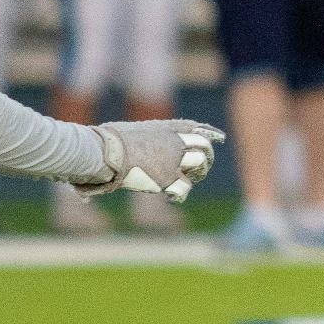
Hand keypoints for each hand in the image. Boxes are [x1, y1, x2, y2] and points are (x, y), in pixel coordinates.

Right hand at [83, 120, 225, 202]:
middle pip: (204, 146)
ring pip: (200, 163)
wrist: (104, 150)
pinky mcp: (168, 177)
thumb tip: (116, 147)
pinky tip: (170, 197)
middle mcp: (173, 140)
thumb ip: (133, 140)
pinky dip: (179, 194)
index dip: (209, 133)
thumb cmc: (104, 141)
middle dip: (207, 157)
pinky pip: (184, 187)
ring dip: (197, 174)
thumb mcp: (124, 132)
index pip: (195, 127)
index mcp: (164, 128)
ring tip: (189, 181)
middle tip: (203, 168)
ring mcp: (173, 158)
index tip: (220, 137)